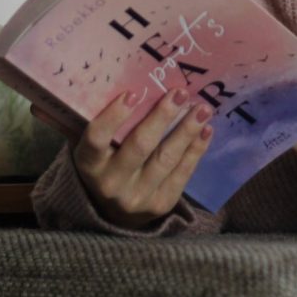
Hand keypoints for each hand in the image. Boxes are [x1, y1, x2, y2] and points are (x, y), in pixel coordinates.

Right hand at [72, 88, 213, 228]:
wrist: (114, 213)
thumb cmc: (106, 164)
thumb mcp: (98, 148)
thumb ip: (111, 124)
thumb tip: (140, 83)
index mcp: (90, 164)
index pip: (97, 139)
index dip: (114, 116)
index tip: (133, 93)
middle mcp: (111, 184)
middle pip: (139, 146)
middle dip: (162, 117)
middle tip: (181, 93)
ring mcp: (137, 197)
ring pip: (166, 159)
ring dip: (187, 131)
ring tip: (202, 109)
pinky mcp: (161, 204)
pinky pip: (182, 174)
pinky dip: (196, 150)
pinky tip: (206, 130)